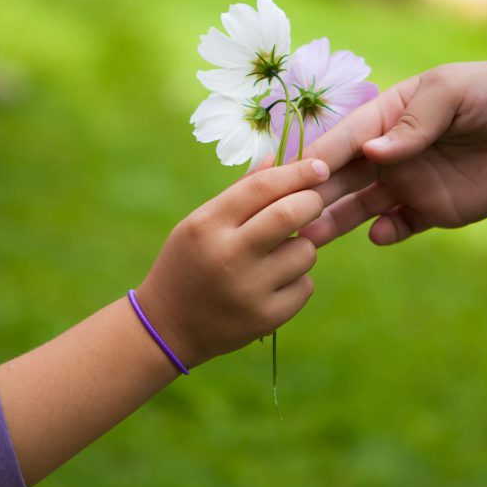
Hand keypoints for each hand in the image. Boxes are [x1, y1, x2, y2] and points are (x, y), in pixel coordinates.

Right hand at [137, 159, 329, 366]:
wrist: (167, 327)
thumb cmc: (188, 263)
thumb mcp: (200, 223)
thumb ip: (240, 192)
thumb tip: (278, 159)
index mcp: (207, 225)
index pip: (262, 187)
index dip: (297, 172)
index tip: (319, 167)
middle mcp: (228, 256)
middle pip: (290, 214)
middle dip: (312, 202)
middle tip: (314, 202)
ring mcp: (248, 290)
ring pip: (305, 252)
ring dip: (302, 246)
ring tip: (278, 254)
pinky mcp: (265, 318)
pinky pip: (305, 286)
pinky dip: (297, 280)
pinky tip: (271, 285)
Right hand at [300, 56, 486, 245]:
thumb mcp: (449, 94)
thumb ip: (413, 124)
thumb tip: (374, 154)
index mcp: (383, 120)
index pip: (341, 142)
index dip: (316, 159)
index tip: (289, 177)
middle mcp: (387, 156)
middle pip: (341, 180)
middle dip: (314, 197)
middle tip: (286, 217)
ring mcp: (407, 184)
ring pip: (361, 208)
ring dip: (337, 221)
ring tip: (312, 238)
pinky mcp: (430, 211)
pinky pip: (399, 227)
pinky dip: (385, 233)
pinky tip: (379, 235)